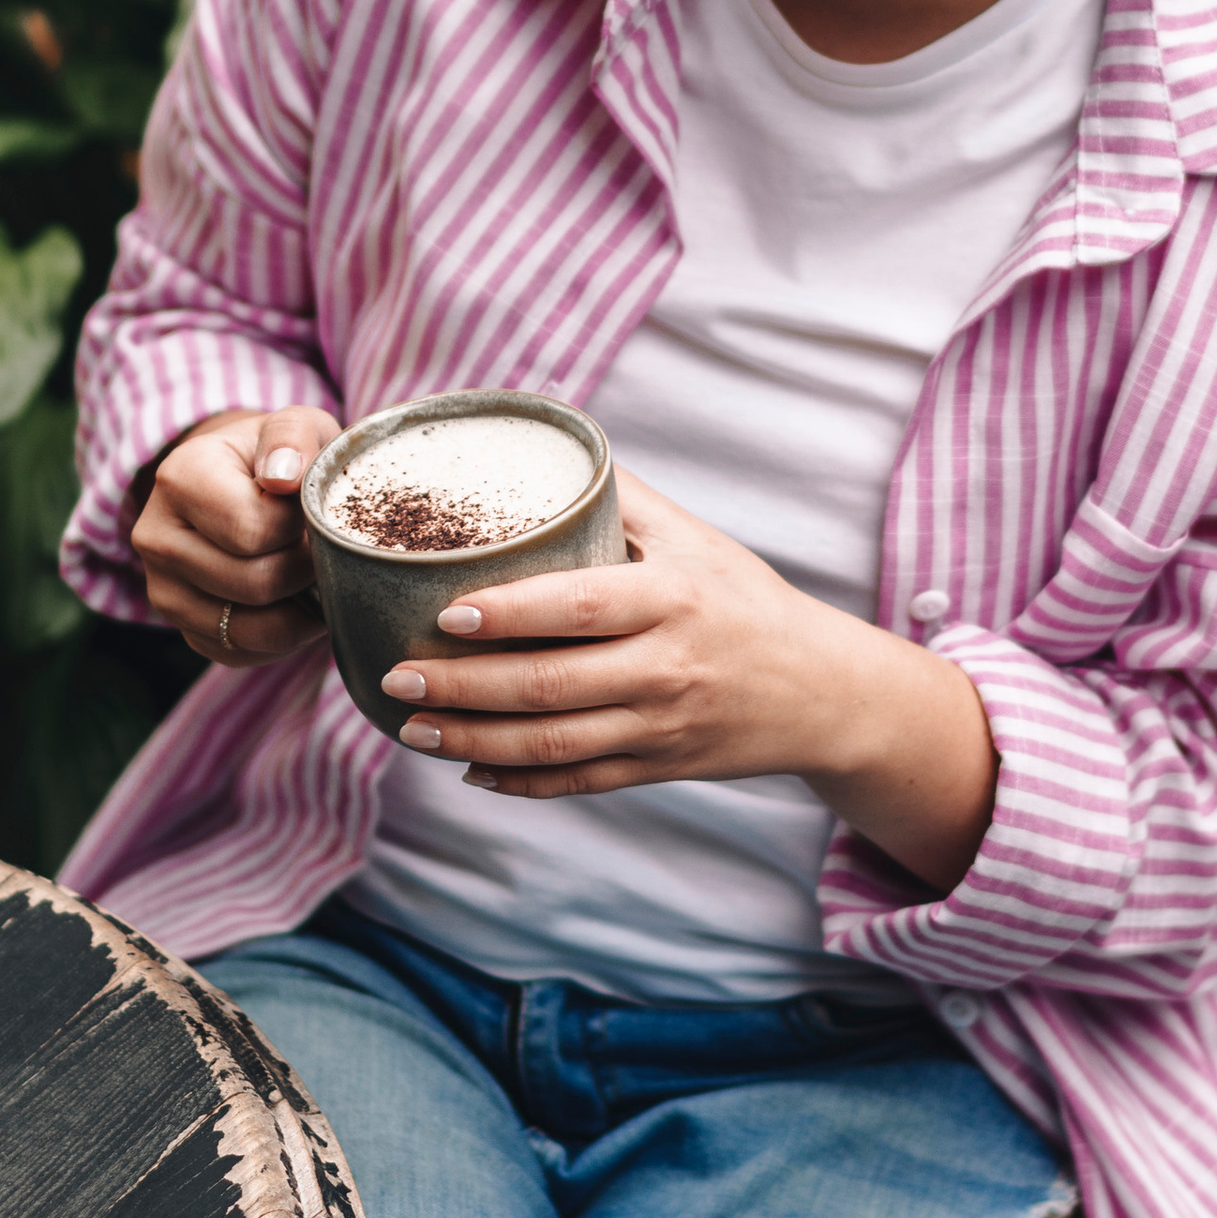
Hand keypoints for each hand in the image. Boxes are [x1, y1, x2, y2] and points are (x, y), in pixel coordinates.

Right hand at [132, 404, 338, 665]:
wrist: (245, 485)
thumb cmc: (279, 457)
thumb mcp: (294, 427)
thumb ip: (293, 438)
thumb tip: (282, 477)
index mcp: (179, 478)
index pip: (253, 529)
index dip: (302, 526)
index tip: (311, 508)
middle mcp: (155, 538)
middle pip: (256, 583)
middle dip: (306, 569)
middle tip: (321, 547)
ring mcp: (162, 590)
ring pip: (252, 629)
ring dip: (300, 608)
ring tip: (313, 574)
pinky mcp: (183, 630)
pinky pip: (244, 653)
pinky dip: (282, 636)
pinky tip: (293, 599)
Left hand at [378, 467, 998, 892]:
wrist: (820, 691)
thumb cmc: (744, 598)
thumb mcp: (694, 536)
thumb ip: (622, 496)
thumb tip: (545, 436)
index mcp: (672, 598)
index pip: (578, 608)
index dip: (508, 614)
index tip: (445, 612)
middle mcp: (666, 667)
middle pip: (550, 687)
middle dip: (464, 686)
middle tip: (396, 675)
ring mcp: (660, 726)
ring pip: (552, 745)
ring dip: (472, 741)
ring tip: (411, 727)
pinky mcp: (657, 769)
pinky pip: (575, 782)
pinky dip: (517, 781)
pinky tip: (468, 769)